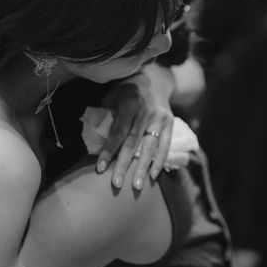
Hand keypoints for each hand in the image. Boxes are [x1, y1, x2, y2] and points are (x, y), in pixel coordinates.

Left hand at [96, 64, 175, 189]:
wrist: (156, 80)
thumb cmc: (128, 89)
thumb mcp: (113, 93)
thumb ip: (107, 111)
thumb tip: (96, 134)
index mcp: (131, 102)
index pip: (119, 131)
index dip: (109, 150)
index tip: (100, 168)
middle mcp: (147, 111)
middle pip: (134, 142)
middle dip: (125, 165)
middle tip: (116, 184)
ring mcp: (160, 118)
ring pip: (150, 146)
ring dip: (143, 168)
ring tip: (136, 186)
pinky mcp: (170, 123)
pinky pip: (165, 145)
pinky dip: (160, 161)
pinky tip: (153, 176)